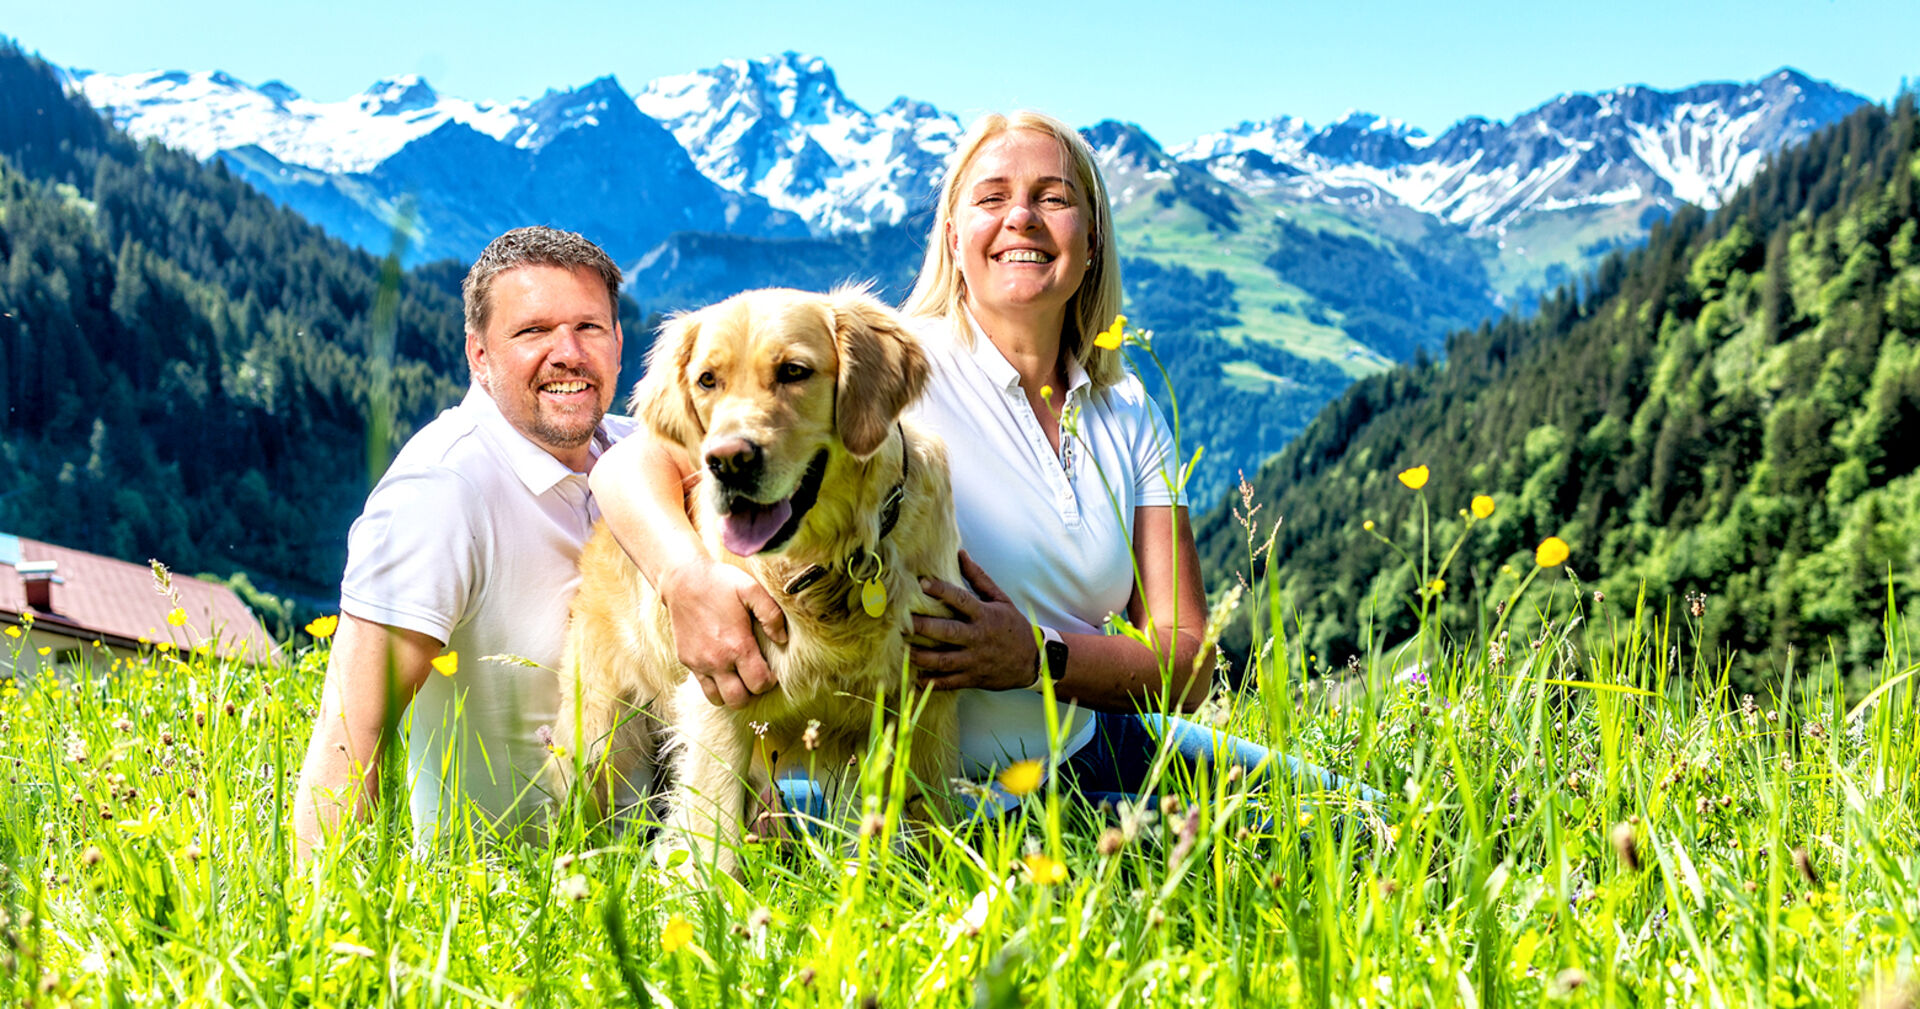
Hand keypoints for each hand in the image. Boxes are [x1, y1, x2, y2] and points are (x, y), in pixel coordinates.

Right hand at [659, 559, 787, 708]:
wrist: (683, 580)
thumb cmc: (720, 583)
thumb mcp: (752, 590)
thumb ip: (772, 615)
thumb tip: (783, 639)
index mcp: (737, 646)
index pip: (759, 684)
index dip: (769, 681)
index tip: (771, 670)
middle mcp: (717, 660)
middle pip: (739, 700)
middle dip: (752, 693)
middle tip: (755, 676)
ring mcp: (699, 663)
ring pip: (718, 700)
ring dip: (732, 693)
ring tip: (739, 676)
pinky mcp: (686, 661)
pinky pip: (703, 686)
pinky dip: (715, 685)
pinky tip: (723, 667)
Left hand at [910, 551, 1040, 691]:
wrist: (1033, 660)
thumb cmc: (1013, 625)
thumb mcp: (1000, 599)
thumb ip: (978, 578)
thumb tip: (960, 552)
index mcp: (984, 615)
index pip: (960, 599)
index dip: (940, 590)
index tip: (921, 583)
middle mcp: (978, 637)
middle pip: (946, 632)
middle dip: (922, 627)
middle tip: (900, 623)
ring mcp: (974, 660)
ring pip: (943, 660)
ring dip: (920, 657)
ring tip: (901, 650)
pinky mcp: (973, 678)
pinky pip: (949, 682)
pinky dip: (931, 682)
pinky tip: (915, 679)